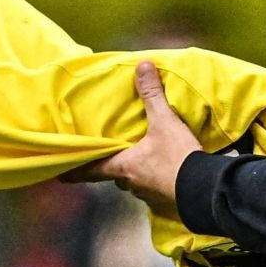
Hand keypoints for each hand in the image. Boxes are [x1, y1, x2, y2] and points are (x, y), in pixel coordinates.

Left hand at [78, 61, 202, 208]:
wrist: (204, 189)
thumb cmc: (176, 157)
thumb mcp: (164, 122)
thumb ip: (152, 95)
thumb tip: (142, 65)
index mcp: (123, 166)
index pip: (91, 170)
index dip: (76, 171)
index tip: (61, 175)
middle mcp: (131, 182)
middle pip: (115, 174)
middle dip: (113, 164)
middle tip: (113, 154)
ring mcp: (149, 194)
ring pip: (134, 181)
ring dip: (136, 172)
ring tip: (144, 158)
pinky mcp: (166, 200)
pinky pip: (154, 188)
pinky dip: (156, 179)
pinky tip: (166, 171)